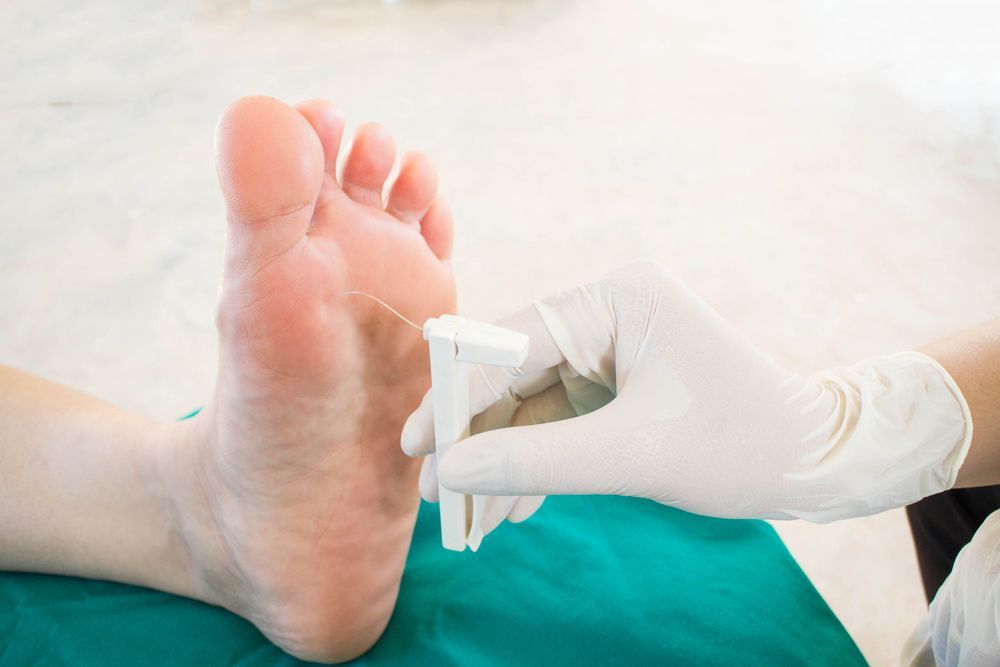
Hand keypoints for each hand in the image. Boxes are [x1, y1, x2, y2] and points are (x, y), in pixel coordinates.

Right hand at [402, 260, 971, 532]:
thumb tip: (447, 473)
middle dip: (477, 438)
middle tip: (437, 494)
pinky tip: (511, 508)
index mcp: (615, 298)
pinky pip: (558, 421)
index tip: (416, 448)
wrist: (817, 460)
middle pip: (512, 375)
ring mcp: (609, 348)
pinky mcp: (615, 384)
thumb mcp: (633, 456)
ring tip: (471, 517)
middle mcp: (605, 312)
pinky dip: (536, 463)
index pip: (510, 344)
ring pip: (531, 405)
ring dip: (503, 460)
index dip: (457, 399)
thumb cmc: (740, 444)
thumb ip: (536, 461)